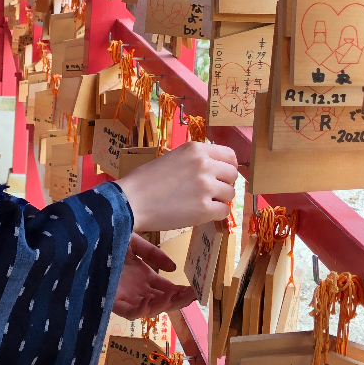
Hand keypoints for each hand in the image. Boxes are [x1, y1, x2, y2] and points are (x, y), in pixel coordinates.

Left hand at [113, 234, 198, 319]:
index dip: (180, 291)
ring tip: (176, 297)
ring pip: (149, 308)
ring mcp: (125, 296)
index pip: (165, 288)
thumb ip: (154, 254)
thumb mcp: (135, 244)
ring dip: (163, 305)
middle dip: (177, 300)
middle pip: (161, 301)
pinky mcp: (112, 300)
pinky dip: (141, 309)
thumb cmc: (108, 239)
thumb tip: (173, 267)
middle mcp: (136, 288)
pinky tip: (150, 302)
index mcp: (143, 276)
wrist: (88, 239)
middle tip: (192, 295)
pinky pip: (129, 311)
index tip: (195, 290)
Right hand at [116, 141, 238, 233]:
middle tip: (210, 192)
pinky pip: (224, 212)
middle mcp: (204, 165)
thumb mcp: (172, 157)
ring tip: (202, 203)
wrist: (131, 201)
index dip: (227, 168)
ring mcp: (205, 187)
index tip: (221, 176)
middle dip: (224, 184)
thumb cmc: (145, 180)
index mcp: (196, 149)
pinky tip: (200, 214)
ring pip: (230, 194)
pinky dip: (215, 215)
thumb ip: (194, 161)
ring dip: (219, 200)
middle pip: (233, 175)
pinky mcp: (204, 209)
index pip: (230, 156)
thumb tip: (214, 170)